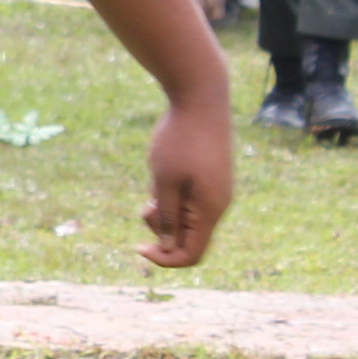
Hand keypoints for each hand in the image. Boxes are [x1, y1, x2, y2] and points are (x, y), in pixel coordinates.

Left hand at [136, 88, 233, 268]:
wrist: (200, 98)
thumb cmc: (180, 139)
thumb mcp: (164, 181)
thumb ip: (167, 216)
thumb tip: (168, 248)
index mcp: (210, 210)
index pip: (192, 255)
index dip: (165, 259)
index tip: (138, 246)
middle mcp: (218, 204)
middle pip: (189, 239)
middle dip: (162, 231)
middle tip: (147, 205)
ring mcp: (217, 191)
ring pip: (188, 220)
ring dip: (165, 212)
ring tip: (154, 188)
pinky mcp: (211, 178)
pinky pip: (190, 202)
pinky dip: (172, 197)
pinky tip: (162, 176)